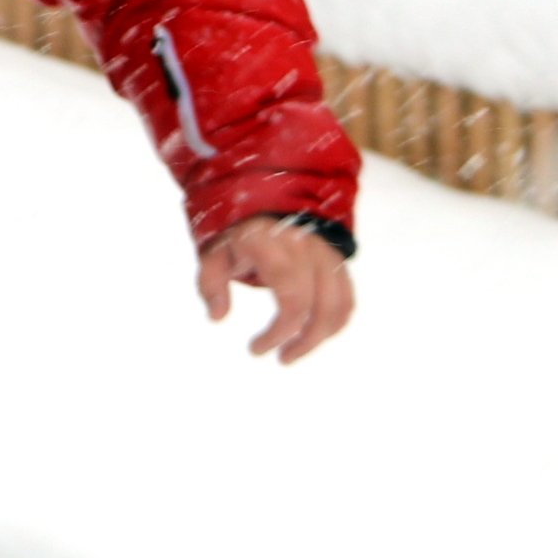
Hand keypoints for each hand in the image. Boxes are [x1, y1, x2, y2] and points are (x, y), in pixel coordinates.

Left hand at [196, 215, 353, 364]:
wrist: (265, 198)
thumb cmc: (236, 233)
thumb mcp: (213, 253)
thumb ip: (211, 284)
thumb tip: (217, 317)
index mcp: (274, 247)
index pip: (292, 300)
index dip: (279, 332)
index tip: (256, 349)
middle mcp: (306, 249)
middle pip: (321, 307)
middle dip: (304, 342)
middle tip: (282, 359)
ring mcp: (326, 253)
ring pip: (339, 304)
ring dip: (322, 336)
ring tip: (296, 353)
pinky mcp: (337, 259)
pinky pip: (346, 298)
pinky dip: (335, 322)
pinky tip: (314, 336)